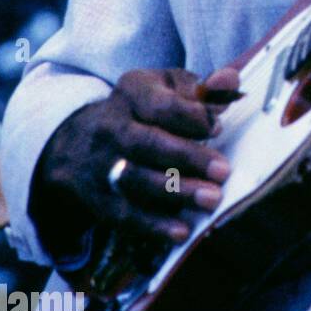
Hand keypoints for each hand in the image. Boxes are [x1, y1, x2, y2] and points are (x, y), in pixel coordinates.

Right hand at [30, 65, 238, 258]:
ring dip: (176, 192)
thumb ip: (202, 89)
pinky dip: (153, 225)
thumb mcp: (167, 88)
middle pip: (148, 143)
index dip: (191, 117)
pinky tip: (182, 231)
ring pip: (136, 180)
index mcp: (132, 91)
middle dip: (188, 158)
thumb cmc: (142, 110)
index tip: (218, 128)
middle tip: (223, 171)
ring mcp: (101, 164)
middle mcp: (111, 126)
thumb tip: (231, 79)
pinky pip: (124, 215)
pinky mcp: (98, 198)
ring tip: (211, 199)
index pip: (161, 104)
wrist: (79, 141)